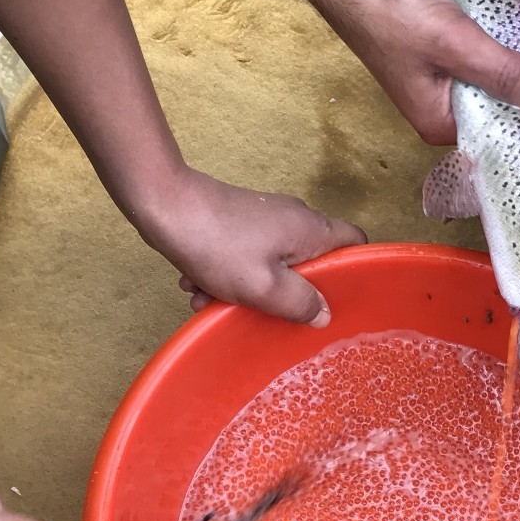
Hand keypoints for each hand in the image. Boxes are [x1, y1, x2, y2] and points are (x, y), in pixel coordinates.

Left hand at [141, 166, 366, 321]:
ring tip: (216, 301)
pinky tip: (199, 286)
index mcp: (312, 230)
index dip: (354, 271)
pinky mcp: (240, 220)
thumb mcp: (265, 287)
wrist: (164, 206)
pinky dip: (228, 273)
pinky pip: (246, 255)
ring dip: (248, 287)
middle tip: (268, 311)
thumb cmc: (218, 245)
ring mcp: (266, 217)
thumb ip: (300, 304)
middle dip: (289, 291)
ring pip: (274, 262)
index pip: (355, 243)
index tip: (340, 299)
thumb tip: (324, 314)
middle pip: (312, 261)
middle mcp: (296, 219)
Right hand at [259, 0, 519, 144]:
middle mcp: (442, 107)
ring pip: (497, 82)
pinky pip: (488, 58)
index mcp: (438, 122)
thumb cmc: (388, 13)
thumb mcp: (454, 45)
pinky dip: (506, 50)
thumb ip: (503, 72)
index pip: (497, 139)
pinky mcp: (450, 51)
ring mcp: (446, 78)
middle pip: (500, 111)